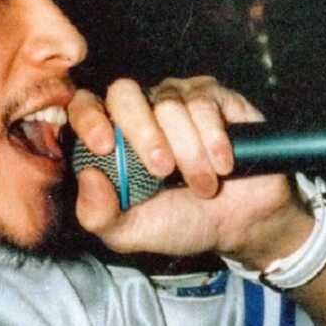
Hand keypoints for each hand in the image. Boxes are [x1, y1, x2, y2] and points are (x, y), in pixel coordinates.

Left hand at [68, 76, 312, 262]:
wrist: (241, 224)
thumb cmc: (181, 222)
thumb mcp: (130, 232)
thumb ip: (97, 214)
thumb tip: (87, 176)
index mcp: (113, 137)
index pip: (84, 106)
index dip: (88, 118)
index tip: (103, 147)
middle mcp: (141, 111)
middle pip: (124, 93)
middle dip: (143, 134)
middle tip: (163, 172)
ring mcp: (178, 99)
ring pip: (169, 104)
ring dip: (188, 153)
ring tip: (203, 185)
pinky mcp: (215, 98)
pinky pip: (204, 103)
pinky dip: (213, 140)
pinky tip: (222, 165)